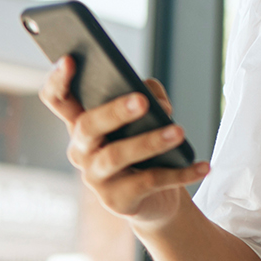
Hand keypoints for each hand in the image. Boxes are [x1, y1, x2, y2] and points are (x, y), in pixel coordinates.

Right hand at [38, 55, 209, 232]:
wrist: (157, 199)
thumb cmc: (147, 150)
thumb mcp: (148, 118)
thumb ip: (150, 97)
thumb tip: (156, 102)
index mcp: (83, 124)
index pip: (57, 99)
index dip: (57, 80)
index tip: (69, 59)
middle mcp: (81, 150)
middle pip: (87, 125)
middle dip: (114, 111)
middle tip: (142, 101)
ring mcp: (95, 178)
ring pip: (115, 156)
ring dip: (149, 142)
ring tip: (178, 132)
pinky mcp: (117, 201)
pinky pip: (148, 183)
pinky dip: (180, 174)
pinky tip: (203, 166)